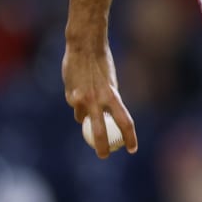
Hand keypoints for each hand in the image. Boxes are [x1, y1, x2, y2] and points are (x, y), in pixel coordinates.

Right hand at [62, 42, 138, 159]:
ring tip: (87, 100)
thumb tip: (107, 118)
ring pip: (83, 119)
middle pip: (100, 132)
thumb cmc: (101, 63)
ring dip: (85, 117)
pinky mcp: (69, 96)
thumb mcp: (110, 83)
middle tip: (104, 155)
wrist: (83, 46)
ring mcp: (80, 99)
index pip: (125, 122)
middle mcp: (96, 100)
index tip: (132, 149)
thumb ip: (108, 100)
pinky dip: (77, 103)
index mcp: (112, 96)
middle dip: (102, 147)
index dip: (130, 138)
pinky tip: (78, 89)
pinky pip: (75, 106)